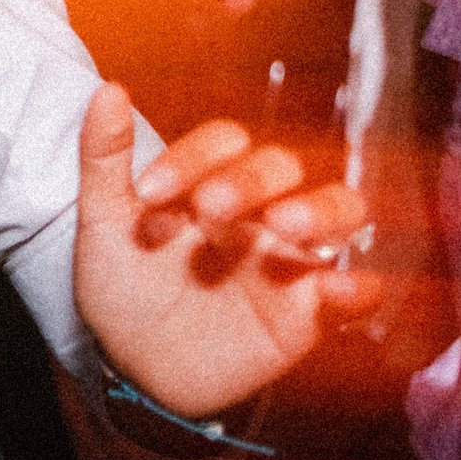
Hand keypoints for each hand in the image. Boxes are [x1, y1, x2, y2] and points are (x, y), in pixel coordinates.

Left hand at [74, 83, 376, 416]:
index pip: (225, 143)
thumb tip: (107, 90)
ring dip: (319, 209)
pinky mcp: (309, 312)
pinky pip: (357, 292)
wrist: (134, 369)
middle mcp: (257, 213)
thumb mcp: (102, 226)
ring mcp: (288, 259)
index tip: (149, 194)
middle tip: (209, 208)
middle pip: (282, 167)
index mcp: (208, 185)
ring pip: (339, 209)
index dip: (194, 156)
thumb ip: (103, 160)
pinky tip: (331, 289)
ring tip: (282, 225)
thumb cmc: (124, 291)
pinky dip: (357, 287)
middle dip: (250, 179)